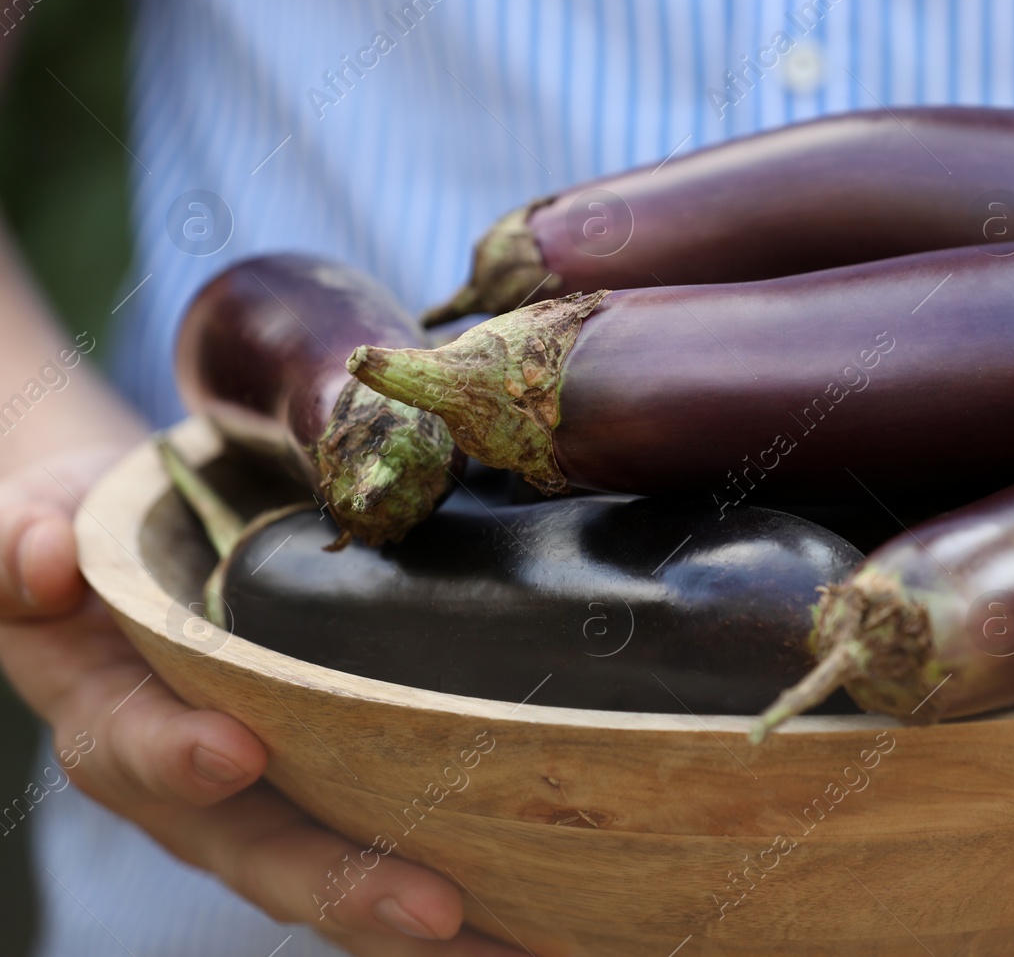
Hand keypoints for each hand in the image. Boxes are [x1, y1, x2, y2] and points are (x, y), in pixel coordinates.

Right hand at [0, 445, 525, 954]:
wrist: (128, 549)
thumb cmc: (80, 535)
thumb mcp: (31, 521)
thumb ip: (19, 542)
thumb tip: (44, 559)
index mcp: (111, 720)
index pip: (137, 750)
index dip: (177, 758)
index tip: (237, 751)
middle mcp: (191, 783)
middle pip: (261, 852)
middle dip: (346, 887)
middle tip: (436, 913)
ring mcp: (266, 795)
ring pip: (335, 873)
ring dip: (419, 919)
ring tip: (521, 948)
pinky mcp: (329, 785)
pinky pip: (387, 843)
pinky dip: (462, 894)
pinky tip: (540, 918)